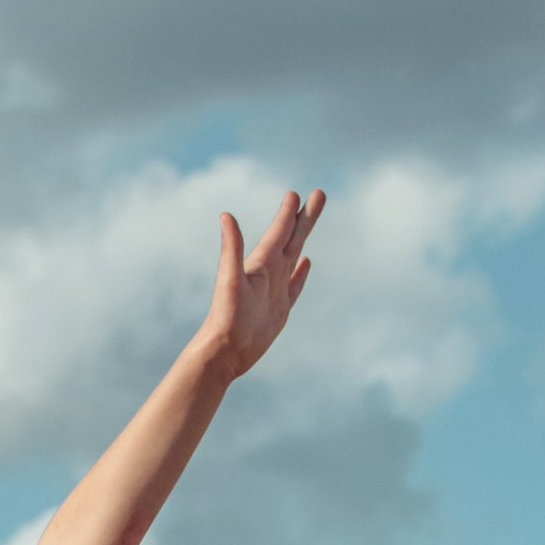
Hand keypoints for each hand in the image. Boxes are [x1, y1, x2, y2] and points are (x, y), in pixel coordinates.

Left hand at [205, 187, 324, 374]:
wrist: (224, 352)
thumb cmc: (226, 317)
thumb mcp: (230, 279)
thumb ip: (231, 248)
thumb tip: (225, 215)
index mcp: (261, 264)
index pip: (279, 232)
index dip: (288, 213)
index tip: (296, 193)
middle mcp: (269, 273)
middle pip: (292, 238)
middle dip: (305, 216)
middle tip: (320, 194)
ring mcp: (275, 290)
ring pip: (295, 256)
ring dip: (303, 238)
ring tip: (310, 221)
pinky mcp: (279, 309)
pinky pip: (294, 285)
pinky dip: (301, 273)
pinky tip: (305, 263)